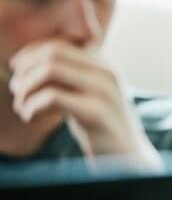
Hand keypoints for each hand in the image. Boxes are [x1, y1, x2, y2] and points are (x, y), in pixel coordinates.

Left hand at [9, 39, 160, 169]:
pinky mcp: (96, 111)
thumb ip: (71, 76)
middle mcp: (106, 71)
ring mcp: (103, 90)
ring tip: (22, 107)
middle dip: (25, 70)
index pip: (61, 43)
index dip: (32, 52)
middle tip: (17, 90)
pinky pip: (52, 97)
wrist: (127, 156)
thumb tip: (30, 63)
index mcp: (103, 64)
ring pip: (50, 70)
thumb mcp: (88, 94)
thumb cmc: (100, 126)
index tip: (17, 69)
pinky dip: (31, 106)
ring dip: (26, 88)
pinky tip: (30, 117)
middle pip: (53, 53)